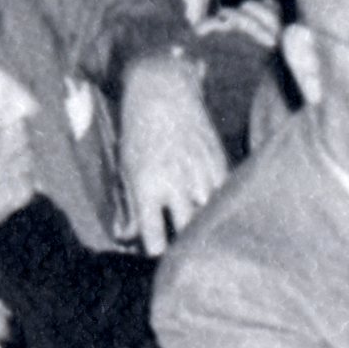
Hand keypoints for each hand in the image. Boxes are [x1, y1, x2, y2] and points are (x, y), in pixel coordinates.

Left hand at [110, 52, 233, 239]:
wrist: (163, 93)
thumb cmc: (139, 132)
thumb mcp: (126, 169)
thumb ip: (130, 206)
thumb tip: (125, 236)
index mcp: (148, 186)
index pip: (154, 233)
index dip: (156, 250)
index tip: (158, 254)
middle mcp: (176, 182)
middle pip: (186, 227)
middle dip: (184, 242)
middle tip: (182, 251)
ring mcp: (200, 171)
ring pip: (210, 211)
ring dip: (204, 223)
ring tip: (202, 233)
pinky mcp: (218, 160)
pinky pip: (223, 191)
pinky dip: (219, 202)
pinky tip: (216, 207)